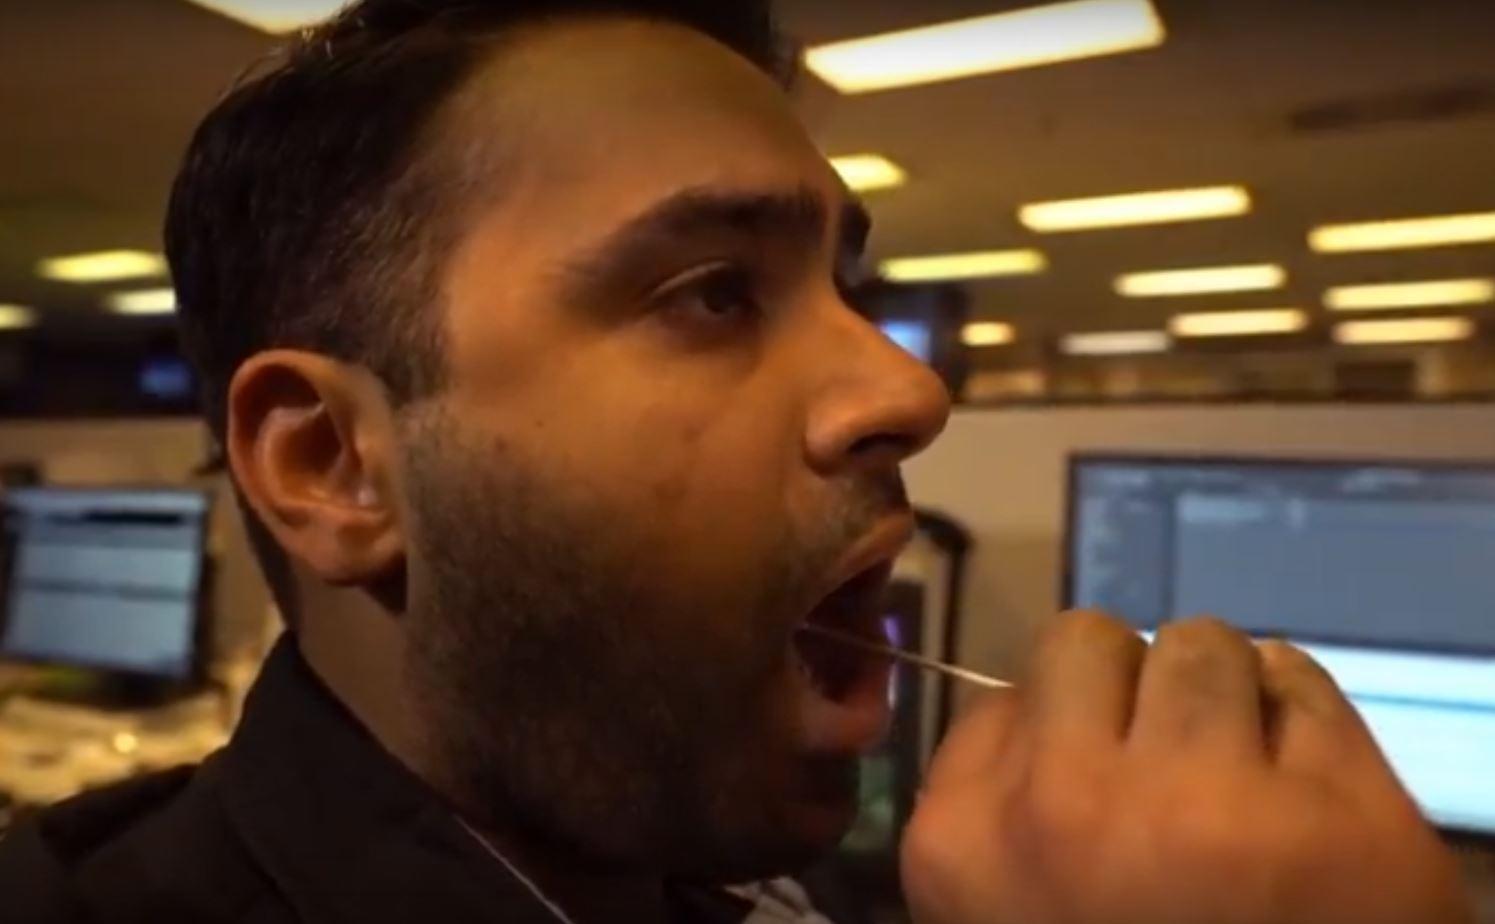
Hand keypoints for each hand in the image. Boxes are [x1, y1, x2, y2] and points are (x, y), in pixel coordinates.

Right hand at [901, 612, 1472, 923]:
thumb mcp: (997, 909)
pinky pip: (1300, 678)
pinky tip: (1304, 789)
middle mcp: (1069, 807)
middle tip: (1167, 768)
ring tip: (1242, 778)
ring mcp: (1205, 804)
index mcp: (967, 844)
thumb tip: (1037, 700)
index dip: (1059, 729)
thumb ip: (992, 800)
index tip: (1098, 772)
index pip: (998, 700)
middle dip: (1130, 690)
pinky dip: (1302, 717)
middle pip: (1088, 644)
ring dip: (1222, 695)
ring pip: (1201, 644)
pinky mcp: (1336, 814)